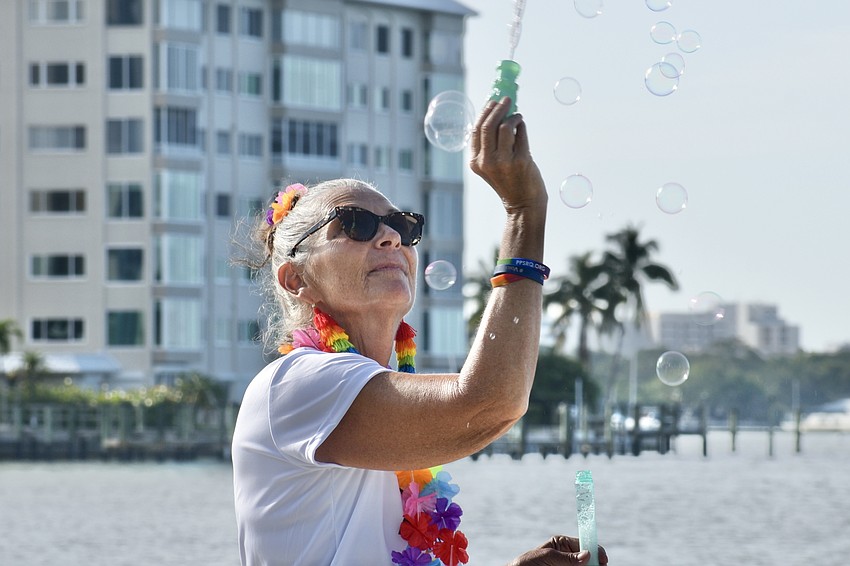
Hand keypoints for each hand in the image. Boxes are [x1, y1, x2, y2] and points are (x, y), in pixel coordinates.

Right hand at [469, 97, 546, 213]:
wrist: (523, 203)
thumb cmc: (508, 181)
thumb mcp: (491, 165)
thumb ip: (491, 144)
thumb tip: (498, 113)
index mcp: (476, 162)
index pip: (475, 130)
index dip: (484, 113)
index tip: (492, 102)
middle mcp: (487, 161)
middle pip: (488, 125)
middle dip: (498, 108)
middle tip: (506, 99)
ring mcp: (504, 161)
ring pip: (505, 126)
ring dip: (512, 116)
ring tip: (517, 116)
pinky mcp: (521, 160)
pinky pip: (520, 133)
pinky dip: (521, 124)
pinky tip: (521, 124)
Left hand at [506, 536, 608, 565]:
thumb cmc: (528, 562)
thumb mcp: (547, 556)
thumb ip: (567, 557)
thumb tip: (587, 555)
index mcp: (563, 543)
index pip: (584, 543)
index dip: (595, 550)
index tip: (603, 559)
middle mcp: (568, 555)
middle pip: (588, 559)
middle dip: (595, 563)